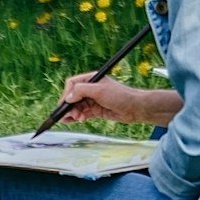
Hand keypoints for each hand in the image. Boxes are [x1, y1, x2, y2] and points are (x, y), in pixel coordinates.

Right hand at [59, 72, 173, 125]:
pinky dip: (78, 117)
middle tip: (68, 115)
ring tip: (75, 118)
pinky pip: (82, 113)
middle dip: (69, 106)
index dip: (66, 93)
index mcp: (91, 79)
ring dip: (73, 113)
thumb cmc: (120, 95)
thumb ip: (82, 91)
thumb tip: (68, 97)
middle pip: (73, 96)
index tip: (65, 104)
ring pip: (76, 106)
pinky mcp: (96, 110)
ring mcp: (93, 100)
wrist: (134, 108)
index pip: (72, 84)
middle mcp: (91, 89)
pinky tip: (77, 120)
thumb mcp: (99, 90)